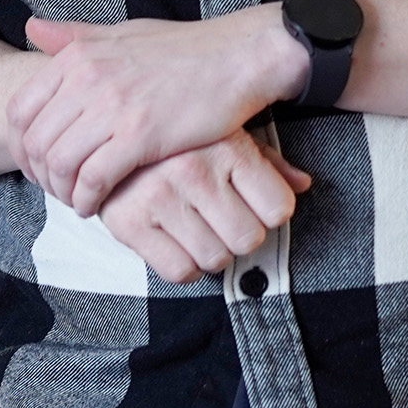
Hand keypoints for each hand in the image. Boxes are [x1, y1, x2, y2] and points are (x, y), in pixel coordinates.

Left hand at [7, 12, 305, 212]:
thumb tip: (31, 28)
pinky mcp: (140, 135)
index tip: (38, 164)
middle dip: (40, 175)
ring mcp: (113, 106)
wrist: (238, 57)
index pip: (20, 110)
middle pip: (35, 142)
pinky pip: (95, 178)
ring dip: (62, 191)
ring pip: (60, 164)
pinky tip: (96, 205)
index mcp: (79, 55)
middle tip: (57, 189)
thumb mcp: (123, 32)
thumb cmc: (185, 49)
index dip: (20, 146)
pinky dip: (87, 199)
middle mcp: (88, 78)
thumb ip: (76, 36)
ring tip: (77, 200)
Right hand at [89, 131, 312, 285]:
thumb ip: (267, 162)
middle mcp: (195, 170)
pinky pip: (179, 271)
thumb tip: (303, 184)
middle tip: (222, 222)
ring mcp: (160, 197)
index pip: (279, 209)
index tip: (253, 207)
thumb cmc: (177, 140)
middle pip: (249, 239)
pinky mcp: (130, 222)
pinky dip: (184, 267)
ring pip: (216, 259)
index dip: (269, 214)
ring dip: (211, 253)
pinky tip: (177, 243)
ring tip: (197, 229)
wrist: (104, 135)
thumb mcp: (226, 137)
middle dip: (239, 237)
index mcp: (227, 146)